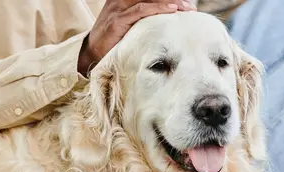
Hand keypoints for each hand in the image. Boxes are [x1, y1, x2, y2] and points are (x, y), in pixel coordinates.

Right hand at [78, 0, 195, 76]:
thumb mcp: (132, 27)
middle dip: (173, 0)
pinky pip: (140, 10)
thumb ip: (145, 21)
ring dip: (171, 3)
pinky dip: (157, 8)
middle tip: (191, 7)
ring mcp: (118, 9)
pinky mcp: (117, 20)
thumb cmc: (114, 41)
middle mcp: (121, 0)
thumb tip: (168, 25)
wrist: (92, 54)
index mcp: (125, 0)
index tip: (186, 4)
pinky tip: (172, 10)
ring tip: (186, 8)